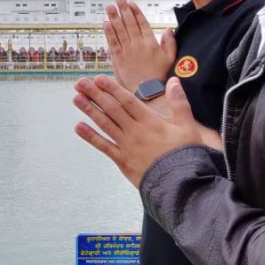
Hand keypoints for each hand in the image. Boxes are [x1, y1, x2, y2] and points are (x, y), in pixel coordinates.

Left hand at [72, 75, 203, 186]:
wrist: (182, 185)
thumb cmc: (186, 156)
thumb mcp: (188, 127)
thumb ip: (179, 103)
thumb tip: (174, 81)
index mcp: (150, 122)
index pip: (127, 101)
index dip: (112, 88)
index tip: (98, 78)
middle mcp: (135, 131)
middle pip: (112, 109)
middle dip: (95, 94)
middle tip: (80, 83)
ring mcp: (126, 146)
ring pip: (105, 124)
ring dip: (89, 110)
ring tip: (76, 98)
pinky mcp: (122, 161)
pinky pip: (104, 147)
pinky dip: (90, 137)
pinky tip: (78, 127)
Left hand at [104, 0, 175, 89]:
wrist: (148, 91)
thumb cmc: (160, 75)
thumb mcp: (170, 58)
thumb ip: (170, 42)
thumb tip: (169, 29)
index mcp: (150, 43)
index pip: (142, 23)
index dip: (135, 12)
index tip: (130, 3)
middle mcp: (137, 44)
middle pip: (129, 23)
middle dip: (123, 10)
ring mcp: (127, 51)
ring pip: (119, 30)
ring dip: (113, 17)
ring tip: (109, 7)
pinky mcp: (118, 58)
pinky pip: (112, 42)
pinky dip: (108, 32)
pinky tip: (105, 23)